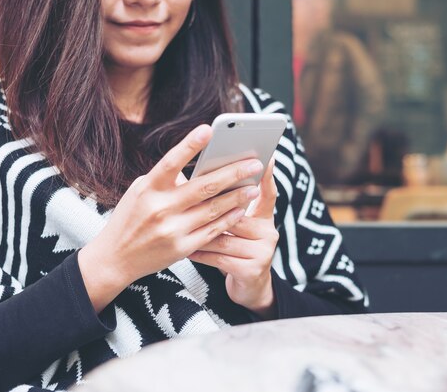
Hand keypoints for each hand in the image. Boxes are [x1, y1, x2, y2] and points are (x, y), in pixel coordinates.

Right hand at [78, 125, 262, 311]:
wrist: (115, 258)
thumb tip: (200, 166)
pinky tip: (242, 209)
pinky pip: (212, 230)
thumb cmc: (130, 217)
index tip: (209, 129)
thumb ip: (166, 178)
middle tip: (254, 162)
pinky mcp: (182, 248)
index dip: (189, 145)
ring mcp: (172, 230)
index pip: (170, 162)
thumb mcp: (140, 192)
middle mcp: (160, 208)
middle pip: (203, 186)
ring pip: (213, 209)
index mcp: (148, 189)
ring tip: (254, 185)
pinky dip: (229, 219)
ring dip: (237, 196)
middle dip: (233, 173)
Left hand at [189, 158, 278, 318]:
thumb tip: (199, 178)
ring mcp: (262, 252)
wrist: (247, 290)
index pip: (268, 192)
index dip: (267, 175)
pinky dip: (199, 252)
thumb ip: (225, 206)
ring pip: (224, 235)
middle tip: (190, 191)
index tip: (266, 156)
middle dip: (212, 202)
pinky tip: (184, 248)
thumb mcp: (236, 227)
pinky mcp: (251, 271)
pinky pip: (219, 257)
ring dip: (198, 230)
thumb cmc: (234, 250)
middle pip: (237, 212)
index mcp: (265, 217)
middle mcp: (269, 232)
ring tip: (178, 222)